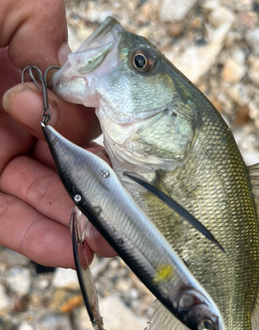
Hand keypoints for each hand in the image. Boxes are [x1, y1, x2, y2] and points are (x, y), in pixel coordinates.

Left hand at [0, 0, 115, 267]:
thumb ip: (41, 29)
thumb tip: (67, 82)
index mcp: (10, 80)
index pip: (66, 120)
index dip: (86, 138)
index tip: (97, 148)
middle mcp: (0, 126)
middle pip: (57, 168)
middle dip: (92, 195)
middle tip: (123, 218)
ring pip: (35, 201)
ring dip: (74, 225)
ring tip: (108, 243)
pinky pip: (5, 221)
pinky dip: (39, 237)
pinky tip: (73, 248)